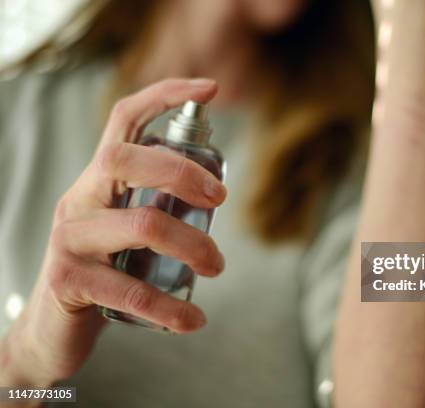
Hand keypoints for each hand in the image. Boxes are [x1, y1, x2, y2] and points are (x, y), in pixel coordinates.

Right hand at [0, 78, 225, 387]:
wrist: (51, 328)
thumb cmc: (103, 269)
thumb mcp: (124, 227)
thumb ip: (153, 204)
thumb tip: (212, 189)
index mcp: (98, 180)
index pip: (124, 119)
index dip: (164, 95)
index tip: (210, 87)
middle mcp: (80, 199)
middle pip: (127, 160)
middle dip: (183, 173)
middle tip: (220, 199)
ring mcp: (70, 239)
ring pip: (142, 225)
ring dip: (193, 246)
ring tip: (217, 267)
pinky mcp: (69, 282)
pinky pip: (131, 290)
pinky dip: (171, 307)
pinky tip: (192, 320)